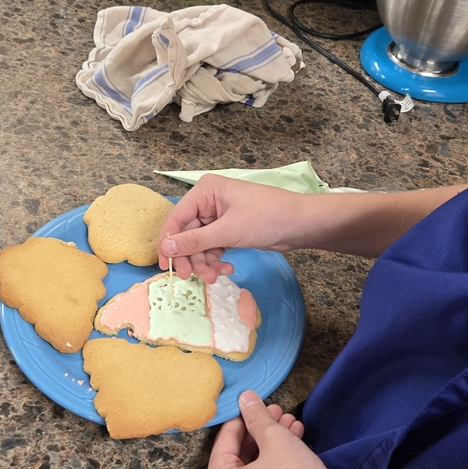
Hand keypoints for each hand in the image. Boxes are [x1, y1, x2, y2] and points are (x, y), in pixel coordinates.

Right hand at [157, 175, 309, 281]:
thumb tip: (166, 249)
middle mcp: (208, 201)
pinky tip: (227, 268)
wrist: (301, 224)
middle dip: (192, 257)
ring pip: (200, 245)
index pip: (176, 218)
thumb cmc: (267, 218)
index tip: (166, 267)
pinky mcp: (229, 229)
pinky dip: (216, 260)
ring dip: (205, 263)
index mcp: (205, 191)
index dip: (169, 243)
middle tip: (194, 277)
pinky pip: (213, 247)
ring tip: (216, 277)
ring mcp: (219, 216)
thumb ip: (195, 241)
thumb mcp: (228, 231)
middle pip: (187, 234)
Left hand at [202, 391, 344, 468]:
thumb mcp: (275, 440)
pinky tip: (296, 442)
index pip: (224, 441)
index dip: (242, 416)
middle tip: (279, 411)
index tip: (256, 400)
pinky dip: (276, 464)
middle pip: (238, 456)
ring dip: (272, 444)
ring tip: (292, 423)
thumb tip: (244, 397)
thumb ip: (256, 416)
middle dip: (261, 430)